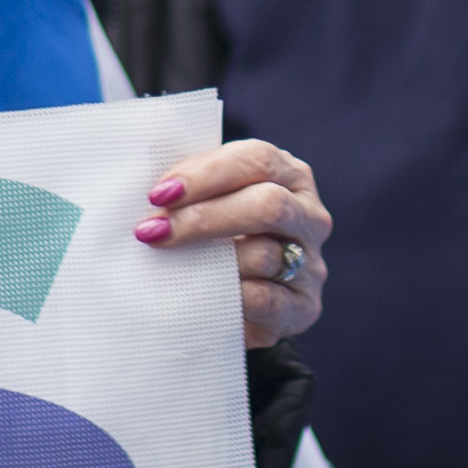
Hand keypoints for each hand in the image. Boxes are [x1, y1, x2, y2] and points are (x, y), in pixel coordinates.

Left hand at [135, 140, 330, 348]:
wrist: (237, 306)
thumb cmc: (219, 240)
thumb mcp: (215, 203)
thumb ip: (197, 189)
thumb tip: (155, 191)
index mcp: (291, 176)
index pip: (258, 159)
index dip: (207, 173)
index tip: (159, 193)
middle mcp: (310, 216)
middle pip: (268, 204)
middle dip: (204, 216)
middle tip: (154, 231)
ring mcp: (312, 264)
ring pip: (264, 254)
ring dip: (210, 261)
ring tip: (169, 265)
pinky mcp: (304, 308)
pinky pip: (265, 300)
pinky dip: (228, 296)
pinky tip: (198, 295)